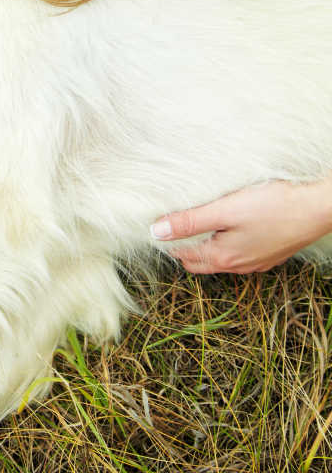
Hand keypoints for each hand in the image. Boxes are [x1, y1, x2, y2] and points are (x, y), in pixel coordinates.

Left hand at [150, 176, 331, 273]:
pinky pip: (239, 253)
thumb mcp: (225, 210)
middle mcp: (239, 266)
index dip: (168, 241)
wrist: (317, 208)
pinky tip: (229, 228)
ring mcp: (256, 262)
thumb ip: (190, 221)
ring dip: (206, 245)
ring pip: (220, 258)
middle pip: (200, 261)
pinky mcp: (269, 253)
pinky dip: (227, 244)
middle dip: (183, 247)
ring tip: (198, 223)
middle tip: (174, 224)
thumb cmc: (273, 206)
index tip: (159, 224)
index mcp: (223, 257)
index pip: (183, 256)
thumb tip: (157, 232)